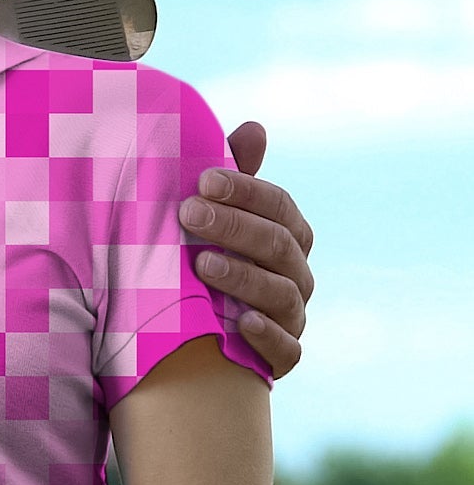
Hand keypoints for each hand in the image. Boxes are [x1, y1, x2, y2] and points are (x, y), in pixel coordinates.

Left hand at [178, 121, 313, 378]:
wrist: (194, 328)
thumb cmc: (206, 255)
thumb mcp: (214, 216)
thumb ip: (233, 176)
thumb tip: (255, 127)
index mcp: (287, 235)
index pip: (279, 206)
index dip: (245, 191)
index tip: (202, 180)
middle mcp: (296, 274)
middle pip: (278, 245)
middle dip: (234, 227)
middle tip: (188, 213)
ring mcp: (292, 316)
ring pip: (282, 294)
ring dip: (243, 277)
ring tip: (202, 264)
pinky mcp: (281, 356)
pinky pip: (287, 350)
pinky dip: (267, 336)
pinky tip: (240, 322)